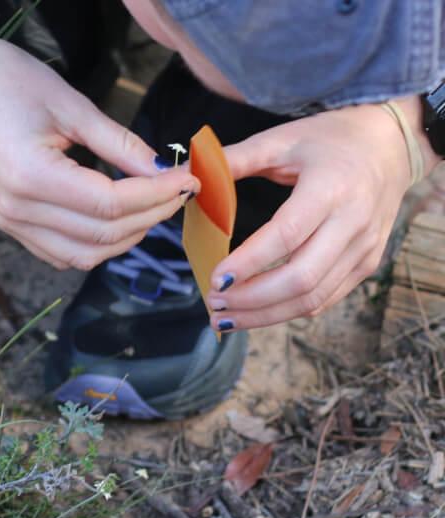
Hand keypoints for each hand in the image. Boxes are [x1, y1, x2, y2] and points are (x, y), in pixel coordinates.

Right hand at [0, 33, 198, 269]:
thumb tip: (162, 169)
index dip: (156, 196)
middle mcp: (17, 210)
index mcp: (30, 177)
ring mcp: (10, 223)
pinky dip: (97, 245)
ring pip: (83, 256)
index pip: (110, 203)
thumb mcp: (71, 104)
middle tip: (180, 192)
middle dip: (150, 216)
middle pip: (102, 235)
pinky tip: (118, 219)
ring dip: (126, 238)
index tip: (187, 180)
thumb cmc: (7, 80)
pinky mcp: (9, 224)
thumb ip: (118, 142)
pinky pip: (61, 254)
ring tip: (154, 207)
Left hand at [206, 104, 412, 330]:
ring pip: (313, 297)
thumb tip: (188, 175)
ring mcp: (364, 247)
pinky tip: (255, 312)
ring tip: (225, 317)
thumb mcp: (282, 139)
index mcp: (331, 187)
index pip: (287, 235)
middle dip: (252, 299)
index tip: (215, 278)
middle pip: (301, 278)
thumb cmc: (330, 139)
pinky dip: (287, 311)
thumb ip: (235, 159)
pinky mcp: (366, 264)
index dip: (249, 262)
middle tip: (213, 302)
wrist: (391, 146)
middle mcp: (353, 222)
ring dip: (265, 314)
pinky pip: (325, 298)